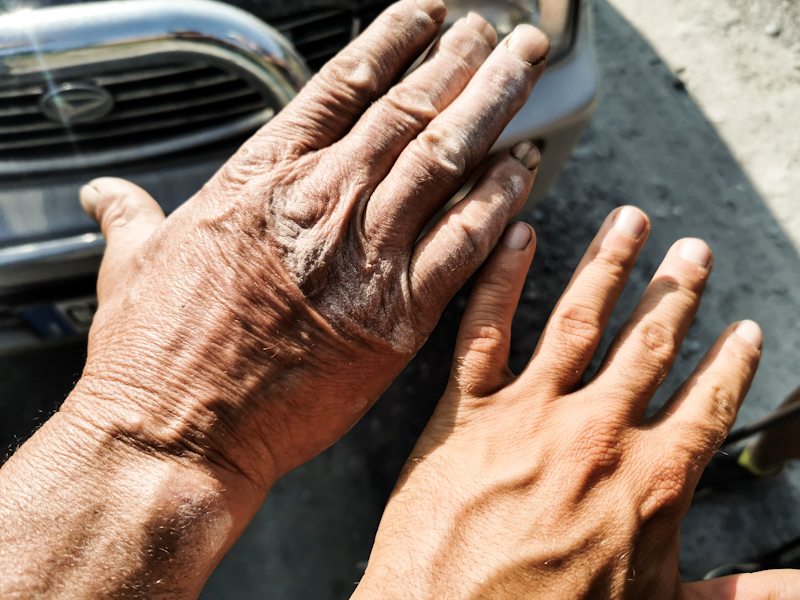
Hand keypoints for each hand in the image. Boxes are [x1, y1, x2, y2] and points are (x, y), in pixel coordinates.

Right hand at [70, 1, 548, 490]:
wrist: (177, 433)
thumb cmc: (155, 354)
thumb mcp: (133, 264)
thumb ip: (132, 218)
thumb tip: (109, 198)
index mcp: (263, 180)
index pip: (343, 85)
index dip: (393, 40)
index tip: (425, 16)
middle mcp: (322, 203)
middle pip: (409, 109)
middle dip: (461, 61)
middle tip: (494, 33)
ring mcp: (366, 256)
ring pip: (447, 158)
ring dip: (492, 107)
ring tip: (523, 70)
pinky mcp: (399, 316)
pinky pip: (466, 241)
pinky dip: (501, 199)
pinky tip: (524, 170)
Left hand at [354, 208, 764, 598]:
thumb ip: (742, 597)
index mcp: (652, 481)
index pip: (705, 403)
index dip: (729, 363)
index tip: (742, 329)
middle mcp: (598, 434)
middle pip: (650, 346)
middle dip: (675, 292)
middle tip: (693, 248)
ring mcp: (530, 415)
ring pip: (580, 322)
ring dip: (609, 265)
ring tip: (630, 221)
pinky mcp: (466, 412)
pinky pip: (485, 331)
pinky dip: (502, 279)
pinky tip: (519, 238)